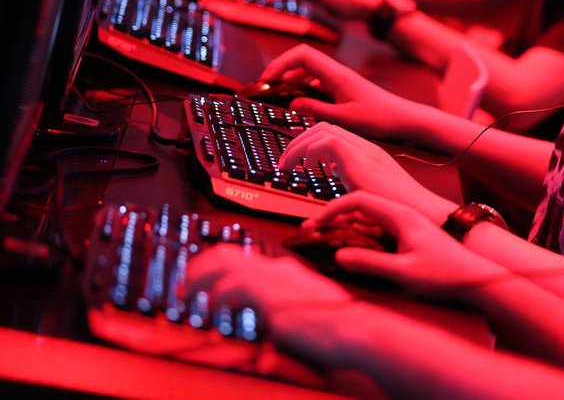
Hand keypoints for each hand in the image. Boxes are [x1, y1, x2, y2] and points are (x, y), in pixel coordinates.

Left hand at [185, 244, 376, 366]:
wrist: (354, 329)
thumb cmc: (338, 329)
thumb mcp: (306, 318)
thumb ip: (284, 318)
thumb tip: (266, 334)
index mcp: (287, 271)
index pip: (244, 258)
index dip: (218, 266)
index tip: (203, 282)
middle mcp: (278, 268)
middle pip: (227, 253)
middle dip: (199, 265)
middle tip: (184, 283)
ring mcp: (274, 279)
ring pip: (223, 262)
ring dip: (199, 276)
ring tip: (185, 292)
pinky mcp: (270, 295)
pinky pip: (230, 286)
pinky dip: (214, 296)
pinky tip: (208, 309)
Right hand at [260, 45, 418, 137]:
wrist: (403, 119)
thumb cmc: (380, 118)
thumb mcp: (345, 119)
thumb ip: (316, 111)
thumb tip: (291, 104)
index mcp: (337, 75)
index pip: (302, 56)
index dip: (281, 63)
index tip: (267, 80)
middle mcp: (337, 73)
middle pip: (302, 60)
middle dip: (281, 70)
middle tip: (266, 89)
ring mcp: (339, 80)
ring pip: (308, 72)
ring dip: (291, 81)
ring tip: (277, 98)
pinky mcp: (342, 89)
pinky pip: (317, 84)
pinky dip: (303, 90)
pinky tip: (299, 105)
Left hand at [280, 121, 453, 222]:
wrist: (425, 215)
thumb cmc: (401, 213)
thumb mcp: (372, 195)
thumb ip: (352, 186)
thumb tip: (332, 185)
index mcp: (371, 155)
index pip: (335, 134)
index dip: (310, 142)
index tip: (297, 159)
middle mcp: (368, 149)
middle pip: (326, 127)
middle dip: (299, 140)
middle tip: (285, 161)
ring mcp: (366, 153)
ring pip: (324, 130)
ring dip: (299, 145)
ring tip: (286, 165)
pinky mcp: (362, 163)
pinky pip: (328, 143)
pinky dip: (308, 152)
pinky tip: (304, 169)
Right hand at [308, 191, 507, 298]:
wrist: (476, 277)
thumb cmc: (444, 275)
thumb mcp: (404, 273)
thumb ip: (371, 263)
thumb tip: (338, 256)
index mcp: (400, 215)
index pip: (359, 200)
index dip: (333, 209)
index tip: (315, 224)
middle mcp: (402, 214)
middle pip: (361, 203)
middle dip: (334, 213)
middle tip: (312, 228)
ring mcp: (405, 223)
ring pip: (368, 214)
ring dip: (345, 221)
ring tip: (324, 234)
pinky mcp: (408, 234)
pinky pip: (376, 225)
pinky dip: (358, 230)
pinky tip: (349, 243)